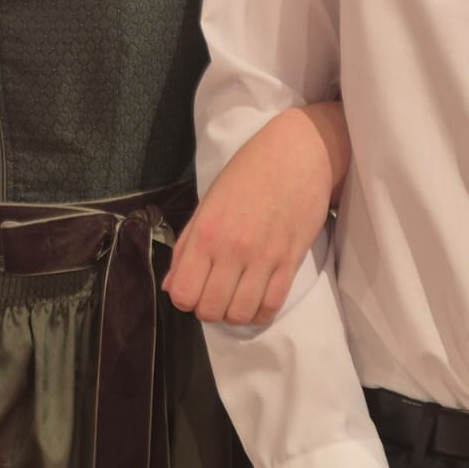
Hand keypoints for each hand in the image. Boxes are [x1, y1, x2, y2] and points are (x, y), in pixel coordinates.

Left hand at [163, 102, 347, 324]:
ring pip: (241, 314)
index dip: (185, 298)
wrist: (297, 152)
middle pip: (210, 310)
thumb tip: (171, 285)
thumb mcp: (209, 202)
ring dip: (235, 313)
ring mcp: (263, 257)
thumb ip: (187, 246)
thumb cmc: (249, 172)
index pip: (183, 294)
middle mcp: (231, 249)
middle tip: (217, 292)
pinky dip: (262, 311)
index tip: (194, 288)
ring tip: (238, 296)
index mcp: (205, 232)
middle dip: (209, 308)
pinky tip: (258, 298)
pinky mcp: (291, 260)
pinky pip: (272, 305)